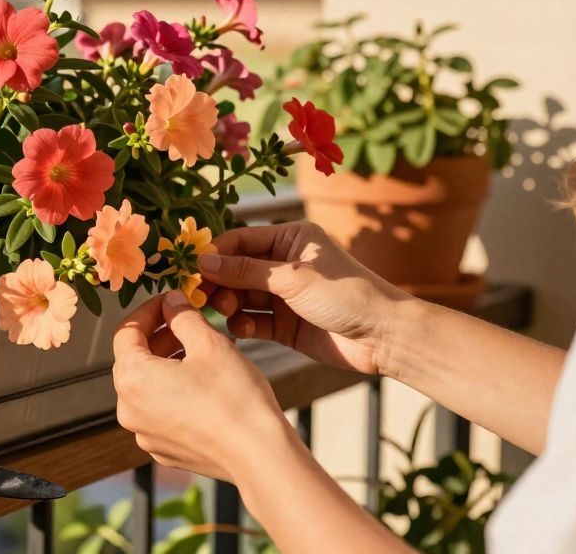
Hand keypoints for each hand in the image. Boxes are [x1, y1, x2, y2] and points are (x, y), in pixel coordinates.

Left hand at [112, 291, 292, 481]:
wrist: (259, 456)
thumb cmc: (234, 397)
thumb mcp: (209, 344)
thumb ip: (183, 317)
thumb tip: (172, 301)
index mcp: (132, 378)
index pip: (126, 332)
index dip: (149, 311)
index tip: (171, 301)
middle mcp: (128, 410)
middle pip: (135, 360)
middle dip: (160, 337)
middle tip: (188, 322)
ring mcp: (145, 434)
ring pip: (148, 387)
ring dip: (168, 364)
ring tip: (201, 350)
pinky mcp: (163, 450)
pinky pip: (160, 412)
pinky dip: (175, 392)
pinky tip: (204, 384)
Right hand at [198, 221, 415, 374]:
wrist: (384, 337)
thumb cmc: (346, 295)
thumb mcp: (292, 278)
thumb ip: (245, 270)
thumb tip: (203, 261)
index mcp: (291, 239)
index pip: (241, 240)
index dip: (215, 254)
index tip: (192, 268)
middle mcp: (285, 264)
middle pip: (236, 269)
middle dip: (218, 281)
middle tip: (201, 296)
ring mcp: (284, 296)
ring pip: (241, 296)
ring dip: (228, 304)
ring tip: (226, 312)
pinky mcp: (285, 325)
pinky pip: (252, 321)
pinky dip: (242, 325)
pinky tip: (241, 330)